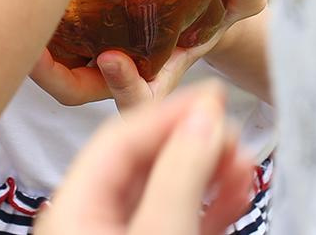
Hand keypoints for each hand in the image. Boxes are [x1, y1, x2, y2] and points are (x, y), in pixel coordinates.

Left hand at [31, 0, 265, 110]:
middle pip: (78, 90)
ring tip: (16, 12)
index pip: (139, 99)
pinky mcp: (81, 31)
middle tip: (33, 49)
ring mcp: (97, 53)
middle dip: (54, 76)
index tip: (114, 57)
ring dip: (35, 51)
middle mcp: (124, 70)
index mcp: (162, 73)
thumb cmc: (220, 3)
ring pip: (56, 68)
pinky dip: (36, 22)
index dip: (125, 86)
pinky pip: (50, 39)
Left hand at [35, 85, 252, 234]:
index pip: (118, 137)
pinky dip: (208, 200)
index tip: (214, 94)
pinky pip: (176, 215)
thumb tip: (204, 117)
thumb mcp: (161, 232)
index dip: (169, 110)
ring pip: (164, 188)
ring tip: (243, 159)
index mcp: (72, 209)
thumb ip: (180, 175)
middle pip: (143, 160)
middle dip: (194, 141)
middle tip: (233, 128)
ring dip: (207, 170)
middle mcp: (89, 219)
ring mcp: (118, 234)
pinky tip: (237, 186)